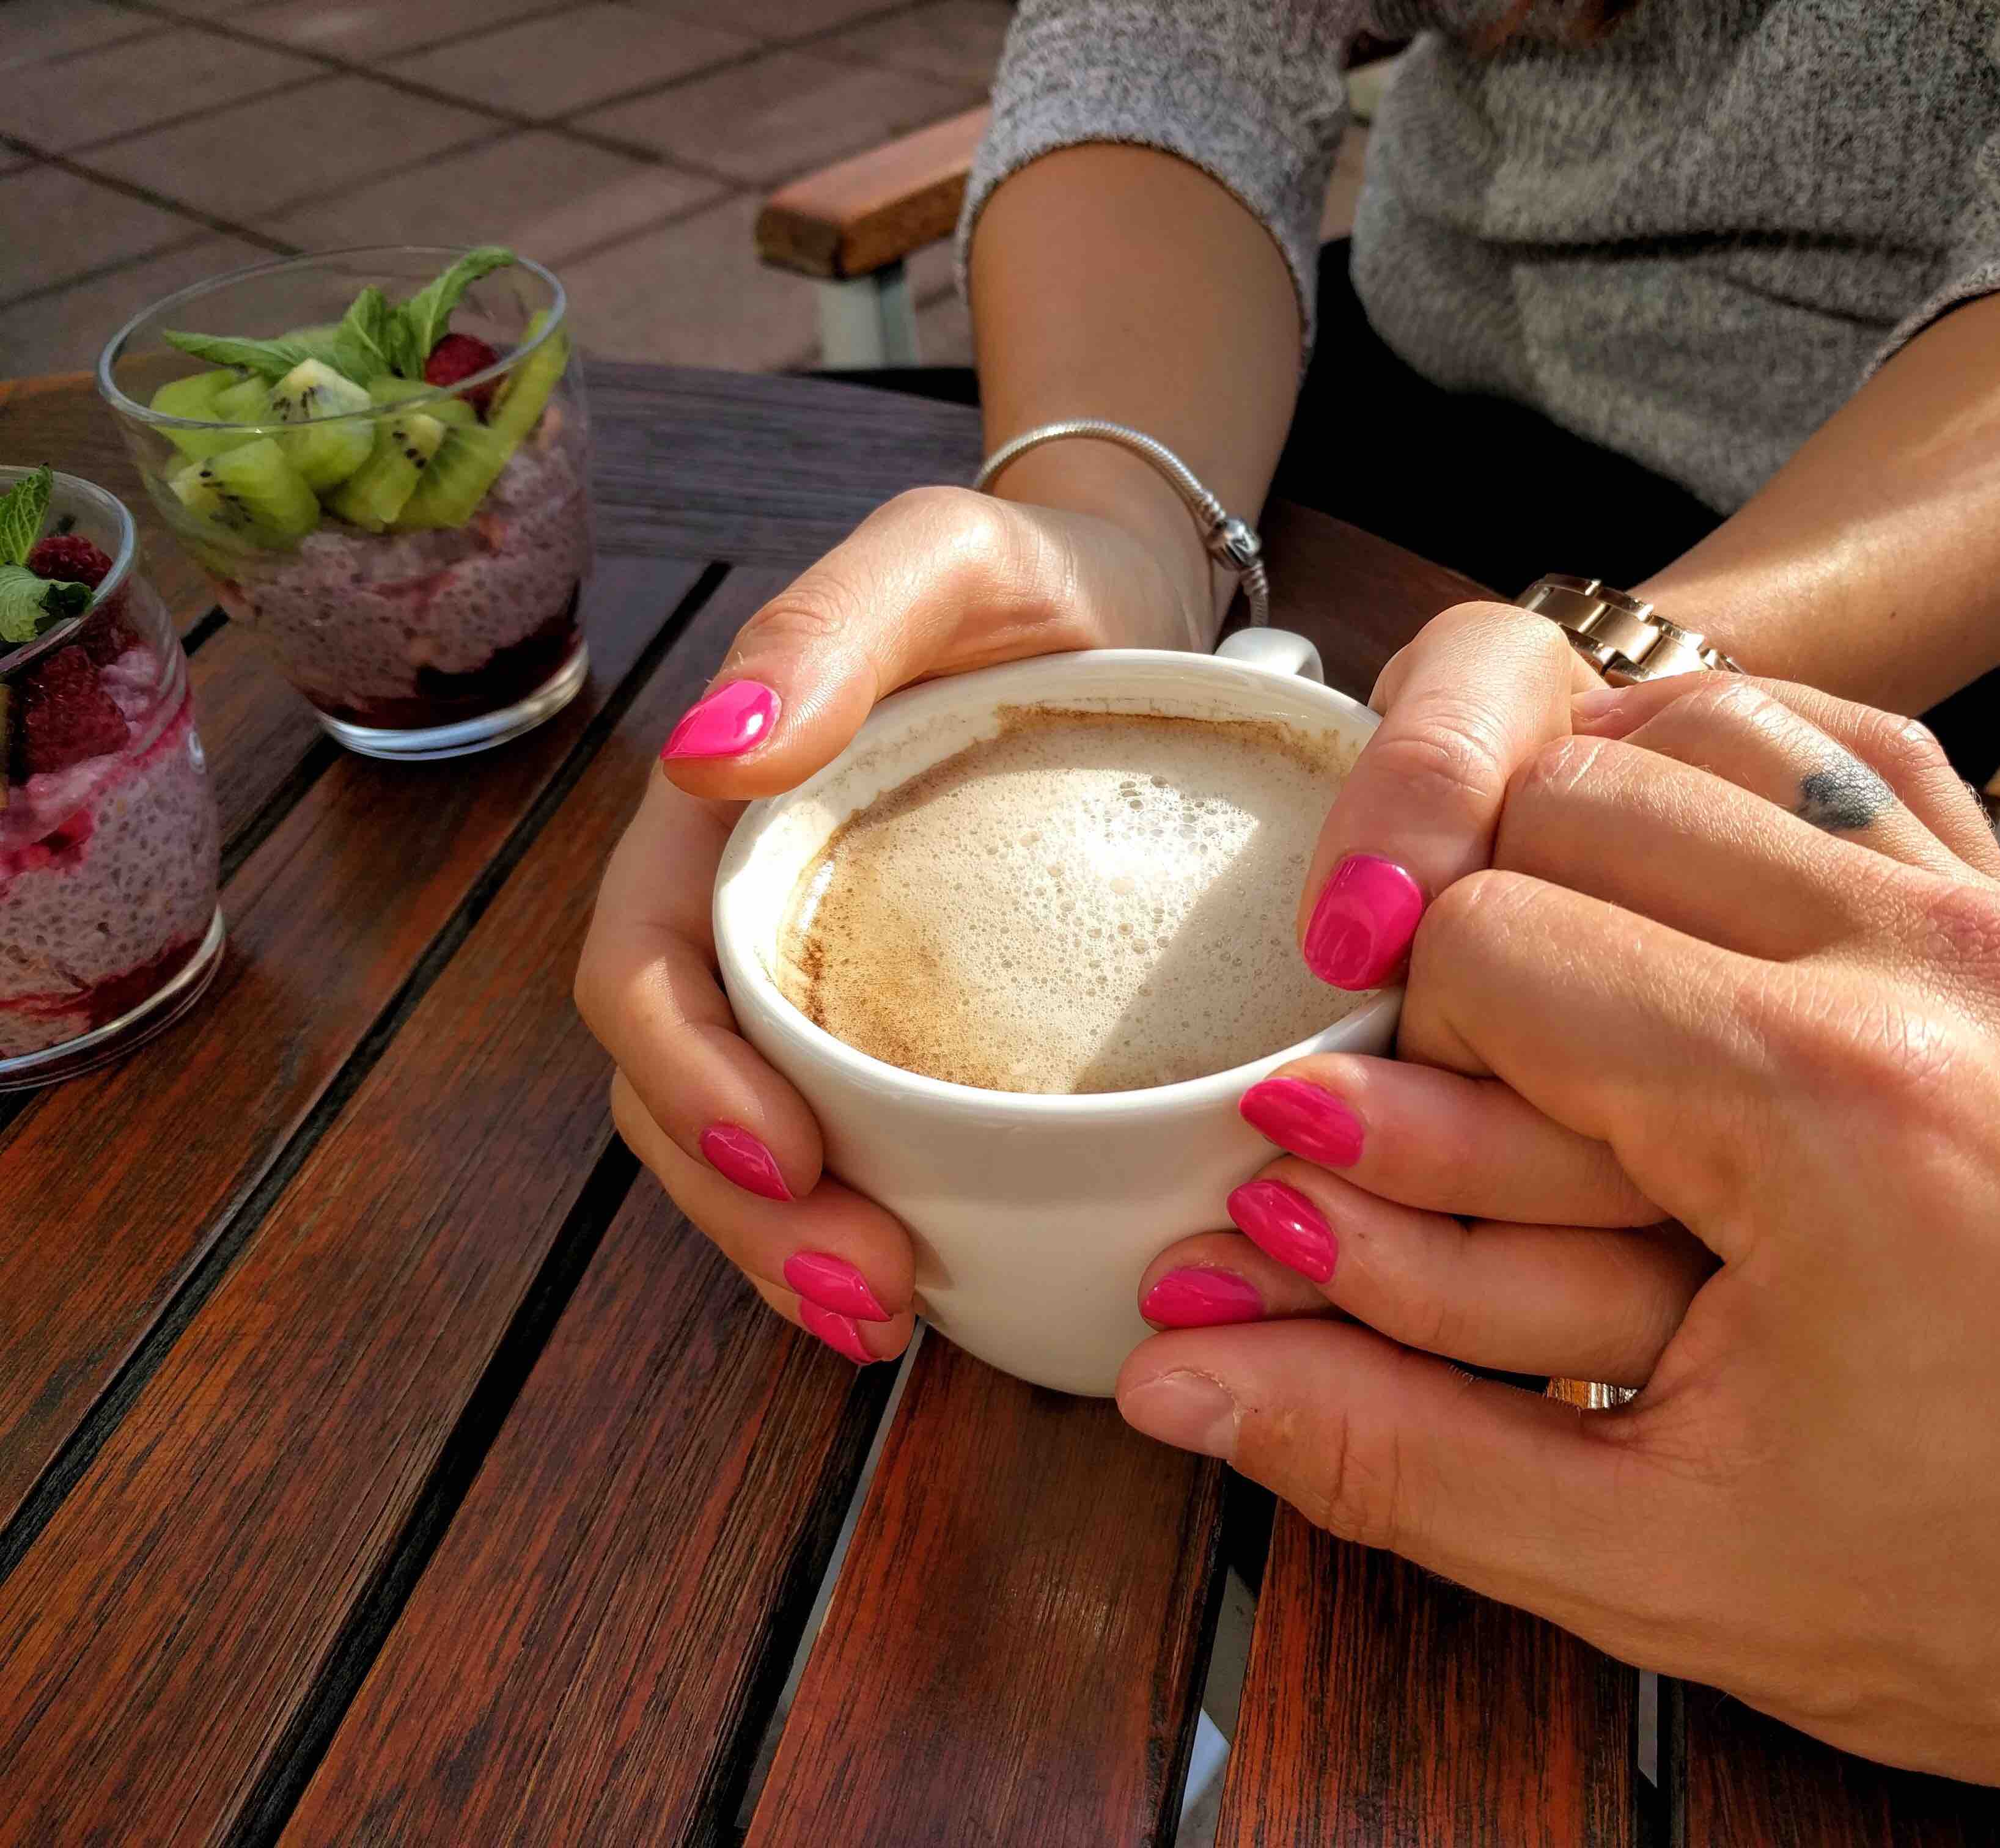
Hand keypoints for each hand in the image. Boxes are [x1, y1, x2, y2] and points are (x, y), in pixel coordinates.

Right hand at [576, 487, 1198, 1360]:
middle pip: (683, 1090)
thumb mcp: (940, 558)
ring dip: (794, 1250)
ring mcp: (823, 976)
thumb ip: (829, 628)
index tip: (785, 1156)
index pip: (647, 969)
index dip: (688, 1077)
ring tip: (887, 1320)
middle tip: (867, 1291)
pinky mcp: (904, 1023)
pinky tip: (933, 1287)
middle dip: (749, 1210)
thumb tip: (708, 751)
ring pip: (754, 1144)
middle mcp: (752, 910)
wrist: (1124, 607)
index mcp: (721, 819)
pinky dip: (866, 1223)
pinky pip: (853, 1142)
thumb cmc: (1029, 576)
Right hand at [1120, 675, 1999, 1845]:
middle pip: (1575, 798)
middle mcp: (1927, 963)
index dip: (1382, 1044)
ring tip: (1541, 982)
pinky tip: (1679, 883)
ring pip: (1702, 729)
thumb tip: (1169, 1370)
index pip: (1486, 942)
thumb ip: (1382, 1445)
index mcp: (1824, 1107)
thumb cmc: (1991, 1603)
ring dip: (1583, 825)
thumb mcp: (1651, 1558)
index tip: (1356, 1141)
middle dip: (1465, 927)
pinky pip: (1857, 747)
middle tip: (1435, 1077)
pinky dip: (1732, 776)